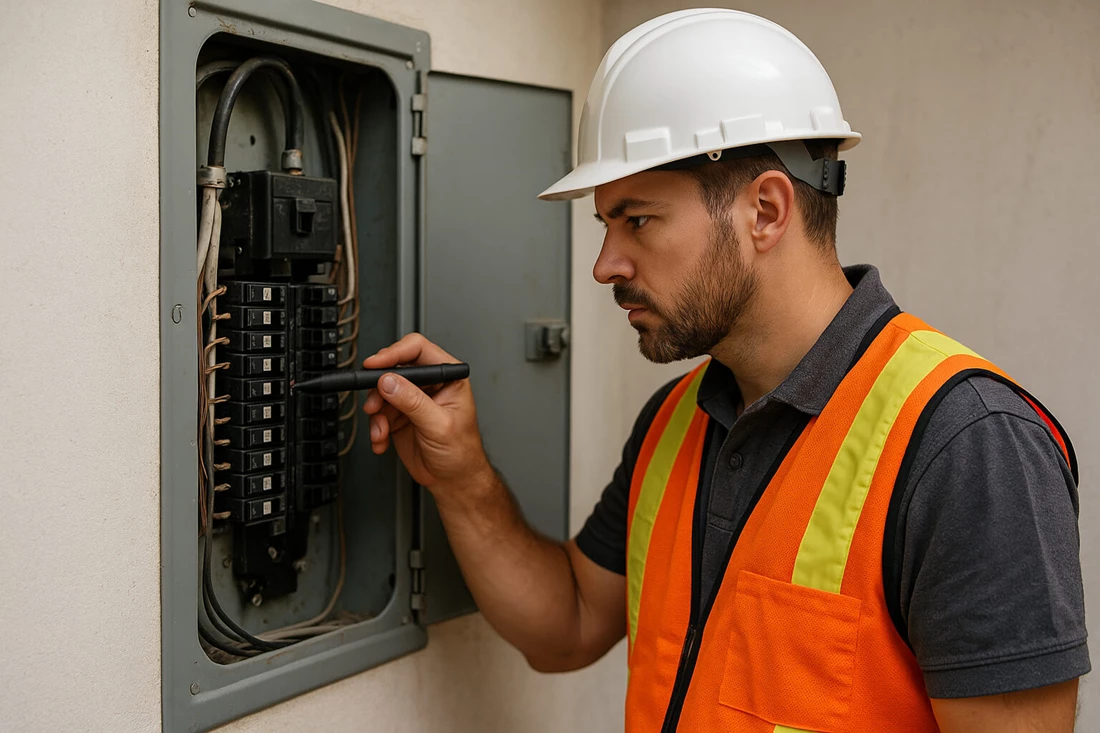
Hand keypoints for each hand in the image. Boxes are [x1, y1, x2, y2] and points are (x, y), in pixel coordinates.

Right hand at [362, 333, 491, 493]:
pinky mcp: (399, 416)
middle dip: (379, 388)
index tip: (375, 365)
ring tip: (381, 431)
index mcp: (448, 377)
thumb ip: (413, 402)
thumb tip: (390, 381)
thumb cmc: (461, 452)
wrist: (453, 481)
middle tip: (374, 405)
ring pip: (381, 392)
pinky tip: (382, 440)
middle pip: (393, 368)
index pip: (418, 349)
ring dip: (377, 414)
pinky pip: (378, 414)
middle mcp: (429, 384)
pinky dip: (375, 428)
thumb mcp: (439, 425)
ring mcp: (412, 400)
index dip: (394, 353)